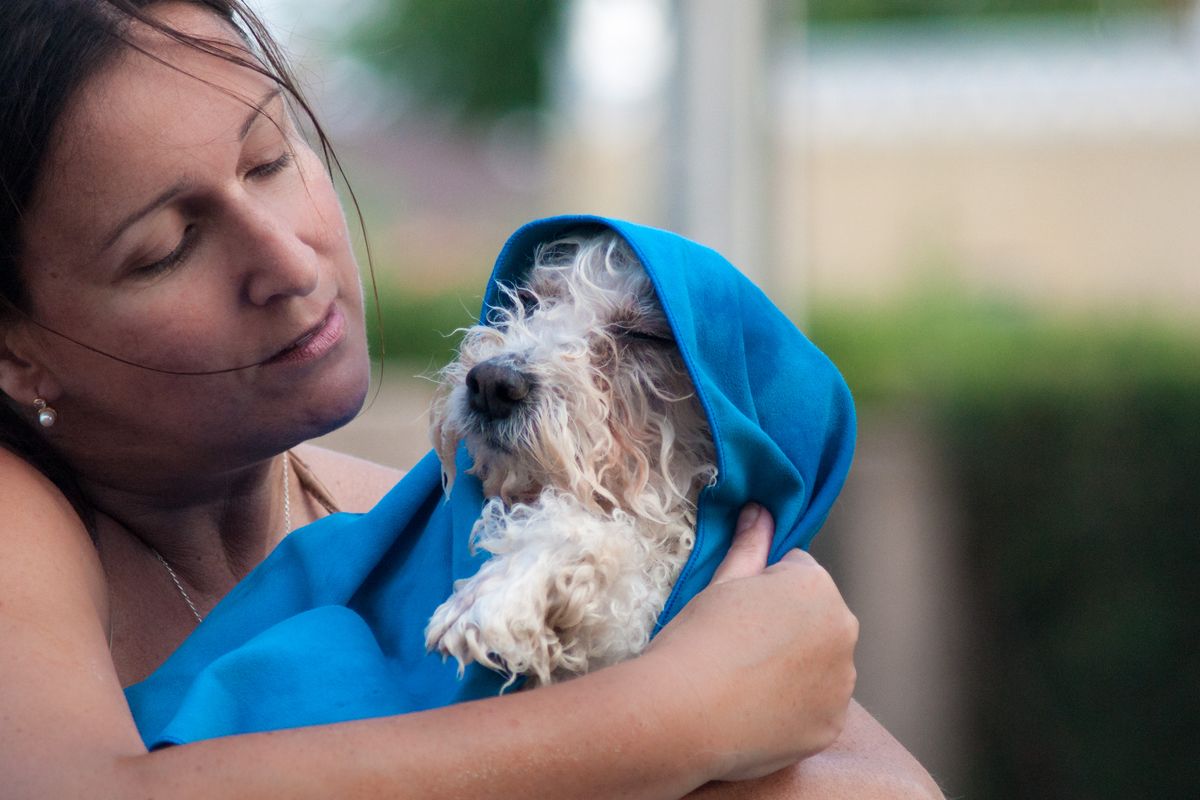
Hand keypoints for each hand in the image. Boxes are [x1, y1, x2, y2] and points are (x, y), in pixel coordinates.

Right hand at [646, 503, 858, 782]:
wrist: (683, 712)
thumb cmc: (698, 637)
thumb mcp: (722, 582)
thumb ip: (750, 545)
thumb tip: (760, 509)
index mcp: (817, 586)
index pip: (798, 573)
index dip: (764, 588)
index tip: (737, 610)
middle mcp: (843, 630)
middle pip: (817, 618)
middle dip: (789, 626)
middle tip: (741, 646)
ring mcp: (842, 682)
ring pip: (820, 663)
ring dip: (797, 667)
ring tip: (747, 682)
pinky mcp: (832, 724)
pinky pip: (818, 706)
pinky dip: (796, 708)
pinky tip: (758, 711)